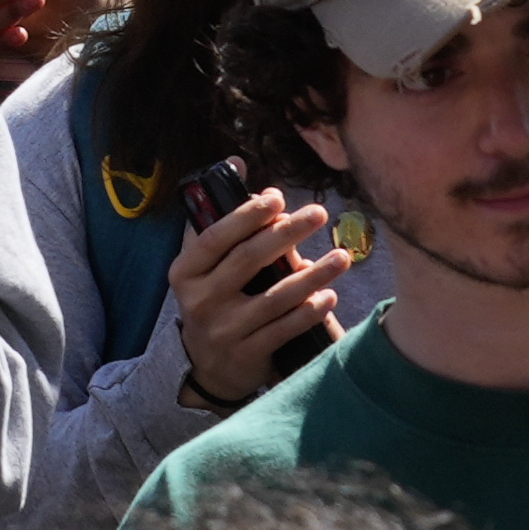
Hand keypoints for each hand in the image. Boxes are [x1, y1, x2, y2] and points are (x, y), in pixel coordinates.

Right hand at [160, 185, 343, 409]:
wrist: (209, 367)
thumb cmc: (213, 300)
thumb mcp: (203, 265)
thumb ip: (220, 218)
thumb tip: (236, 162)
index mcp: (185, 272)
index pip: (215, 237)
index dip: (246, 215)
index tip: (278, 197)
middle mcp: (199, 300)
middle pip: (248, 260)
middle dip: (287, 233)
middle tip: (320, 214)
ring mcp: (223, 330)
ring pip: (275, 297)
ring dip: (313, 275)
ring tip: (343, 257)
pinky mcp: (246, 354)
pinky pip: (285, 329)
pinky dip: (310, 312)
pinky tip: (330, 296)